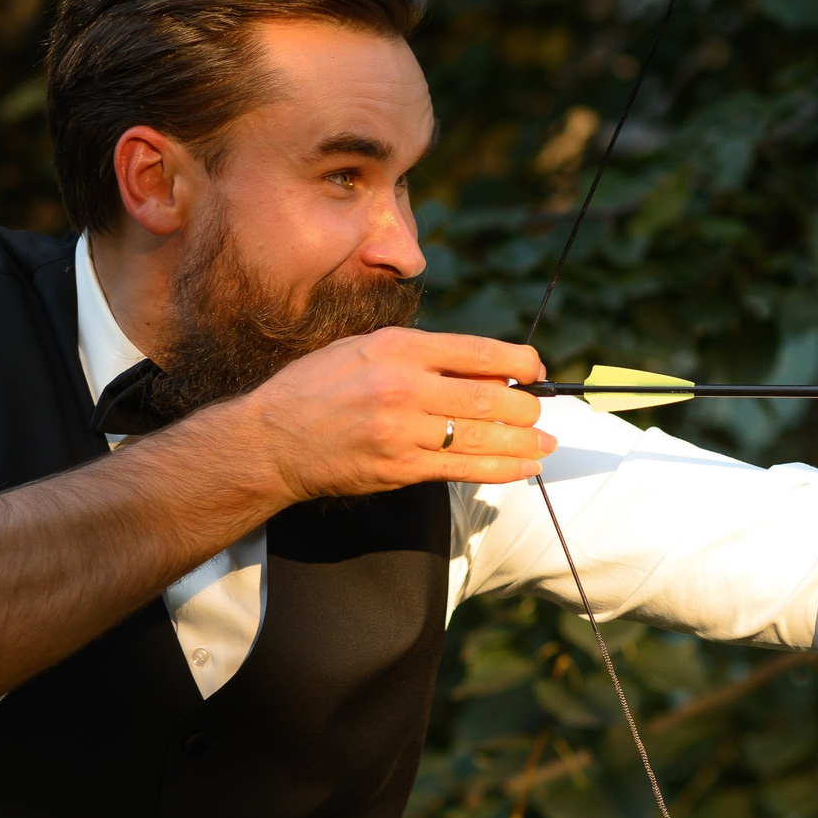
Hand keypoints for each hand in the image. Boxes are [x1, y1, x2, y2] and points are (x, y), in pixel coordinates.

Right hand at [223, 327, 554, 501]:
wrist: (271, 440)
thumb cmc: (317, 389)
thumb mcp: (363, 349)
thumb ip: (417, 354)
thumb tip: (480, 365)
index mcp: (397, 347)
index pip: (475, 350)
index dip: (518, 360)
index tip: (536, 368)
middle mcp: (402, 386)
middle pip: (487, 395)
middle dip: (525, 406)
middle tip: (541, 413)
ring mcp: (401, 431)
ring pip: (480, 435)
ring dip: (523, 442)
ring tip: (546, 444)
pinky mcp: (398, 468)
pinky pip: (461, 469)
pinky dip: (500, 469)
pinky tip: (523, 467)